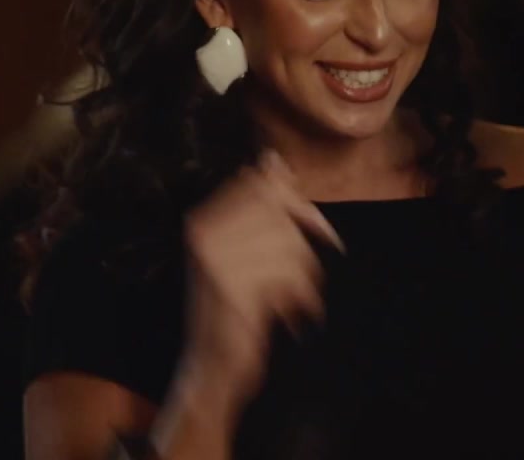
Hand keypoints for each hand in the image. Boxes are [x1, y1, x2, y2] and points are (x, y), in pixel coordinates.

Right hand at [178, 150, 342, 416]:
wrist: (211, 365)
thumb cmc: (235, 307)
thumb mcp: (241, 252)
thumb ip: (260, 208)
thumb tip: (274, 159)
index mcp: (203, 219)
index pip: (261, 185)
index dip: (298, 204)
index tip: (319, 230)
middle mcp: (203, 233)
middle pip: (280, 214)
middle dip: (303, 245)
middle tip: (306, 276)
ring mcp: (214, 259)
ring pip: (288, 245)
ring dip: (304, 277)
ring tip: (296, 299)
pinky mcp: (231, 288)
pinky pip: (286, 274)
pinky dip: (300, 297)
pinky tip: (293, 315)